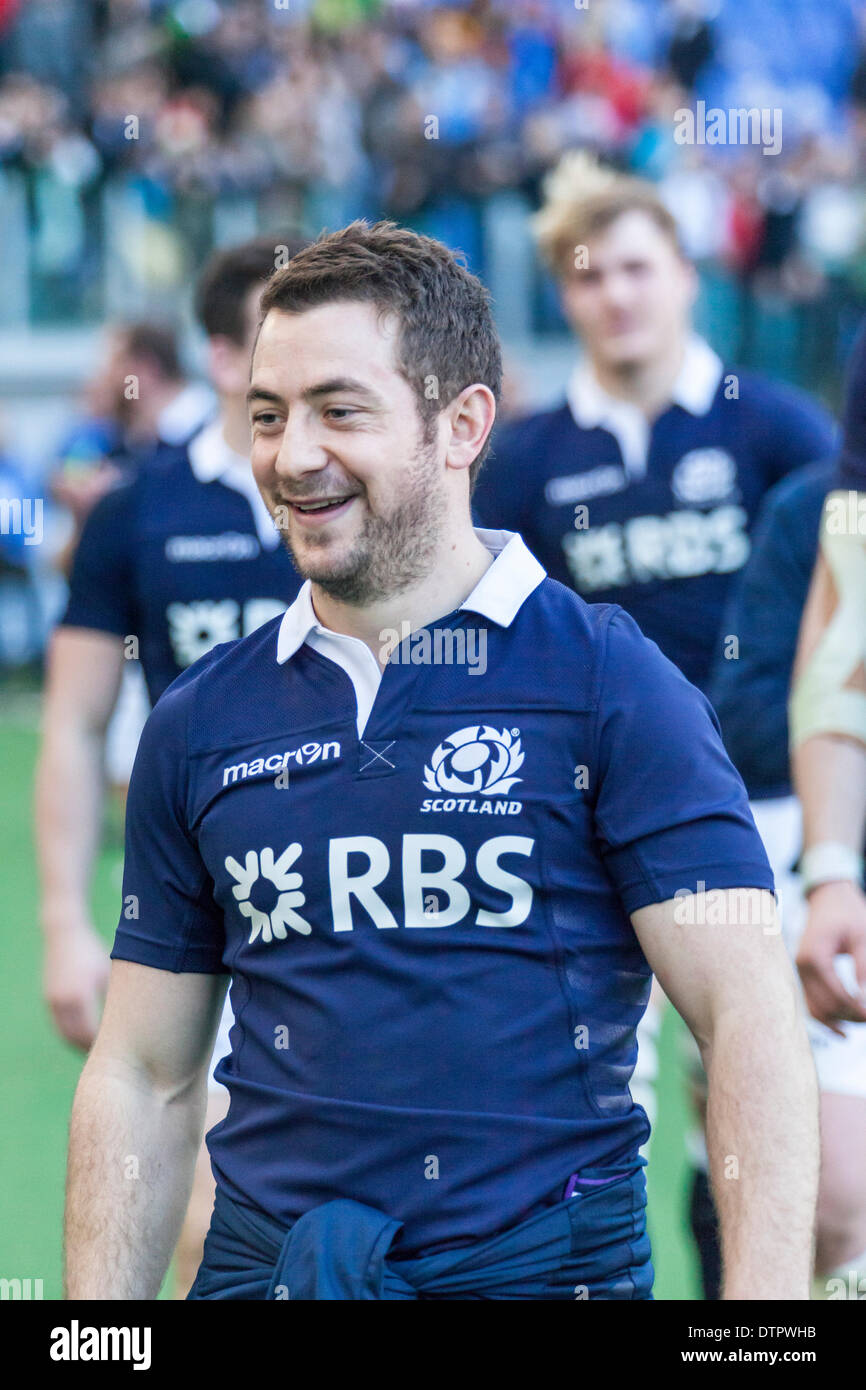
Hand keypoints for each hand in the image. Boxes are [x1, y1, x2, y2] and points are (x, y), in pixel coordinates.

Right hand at [43, 924, 110, 1049]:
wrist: (64, 936)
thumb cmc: (92, 953)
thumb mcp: (108, 973)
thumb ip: (116, 996)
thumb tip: (135, 1019)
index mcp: (80, 996)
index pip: (90, 1033)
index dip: (102, 1045)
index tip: (119, 1052)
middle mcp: (63, 1002)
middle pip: (75, 1038)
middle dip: (90, 1050)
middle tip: (110, 1058)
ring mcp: (53, 1002)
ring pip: (65, 1035)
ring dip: (79, 1045)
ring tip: (99, 1051)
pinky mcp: (49, 1001)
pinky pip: (60, 1026)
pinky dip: (71, 1035)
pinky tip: (86, 1036)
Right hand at [796, 880, 865, 1032]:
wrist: (829, 899)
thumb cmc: (848, 914)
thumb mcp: (862, 936)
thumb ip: (863, 966)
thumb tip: (864, 997)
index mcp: (815, 956)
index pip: (837, 995)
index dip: (859, 1009)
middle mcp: (802, 967)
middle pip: (827, 1006)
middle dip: (853, 1017)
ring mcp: (800, 972)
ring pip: (817, 1010)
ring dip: (841, 1020)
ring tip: (863, 1021)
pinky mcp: (804, 975)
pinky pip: (813, 1004)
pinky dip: (828, 1018)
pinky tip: (844, 1032)